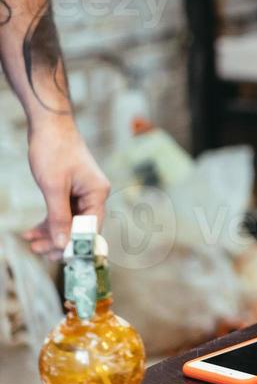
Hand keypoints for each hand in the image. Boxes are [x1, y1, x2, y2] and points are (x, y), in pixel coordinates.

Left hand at [22, 119, 109, 257]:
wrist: (49, 126)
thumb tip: (62, 243)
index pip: (92, 228)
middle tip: (39, 251)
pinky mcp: (71, 190)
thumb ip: (59, 217)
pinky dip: (48, 222)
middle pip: (81, 227)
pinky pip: (62, 212)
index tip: (57, 257)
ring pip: (69, 221)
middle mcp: (94, 195)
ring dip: (51, 233)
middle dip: (60, 240)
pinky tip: (31, 230)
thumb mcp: (53, 187)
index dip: (76, 245)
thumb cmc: (54, 151)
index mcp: (98, 193)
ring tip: (31, 243)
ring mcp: (82, 192)